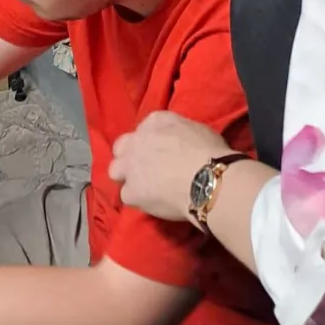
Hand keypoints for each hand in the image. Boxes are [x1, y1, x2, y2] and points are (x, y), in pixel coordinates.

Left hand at [110, 113, 226, 221]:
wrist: (206, 179)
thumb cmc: (209, 152)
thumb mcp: (195, 129)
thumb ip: (178, 133)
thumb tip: (179, 144)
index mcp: (155, 121)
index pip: (144, 130)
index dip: (151, 143)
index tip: (161, 152)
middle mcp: (136, 140)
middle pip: (121, 147)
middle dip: (130, 157)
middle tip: (146, 168)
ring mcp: (130, 166)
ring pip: (115, 171)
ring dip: (127, 177)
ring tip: (145, 187)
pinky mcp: (130, 192)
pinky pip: (127, 196)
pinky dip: (138, 199)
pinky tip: (153, 202)